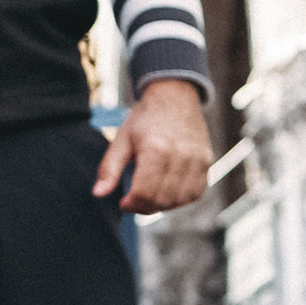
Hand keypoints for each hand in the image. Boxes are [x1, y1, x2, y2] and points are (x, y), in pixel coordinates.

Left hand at [91, 77, 211, 215]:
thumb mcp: (121, 139)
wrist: (174, 97)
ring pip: (179, 200)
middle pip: (162, 200)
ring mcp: (197, 160)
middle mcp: (180, 156)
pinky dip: (180, 199)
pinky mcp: (207, 162)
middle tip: (135, 201)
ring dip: (162, 205)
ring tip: (150, 195)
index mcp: (156, 149)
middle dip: (144, 207)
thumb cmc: (145, 119)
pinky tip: (167, 191)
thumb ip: (109, 168)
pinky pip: (195, 193)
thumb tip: (98, 194)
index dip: (132, 204)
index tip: (124, 202)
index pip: (145, 193)